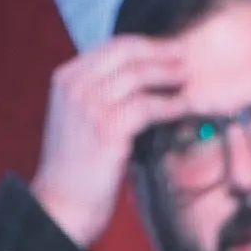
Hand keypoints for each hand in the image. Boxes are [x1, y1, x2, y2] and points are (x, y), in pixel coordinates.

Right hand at [30, 35, 187, 248]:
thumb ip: (98, 93)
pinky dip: (171, 105)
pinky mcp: (108, 128)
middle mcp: (75, 86)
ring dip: (169, 75)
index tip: (168, 50)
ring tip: (188, 79)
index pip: (113, 47)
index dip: (146, 45)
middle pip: (128, 53)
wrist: (61, 205)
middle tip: (185, 56)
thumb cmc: (74, 167)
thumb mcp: (77, 118)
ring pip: (140, 75)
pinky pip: (149, 106)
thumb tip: (141, 73)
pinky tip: (185, 108)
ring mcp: (90, 105)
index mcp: (65, 78)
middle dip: (161, 53)